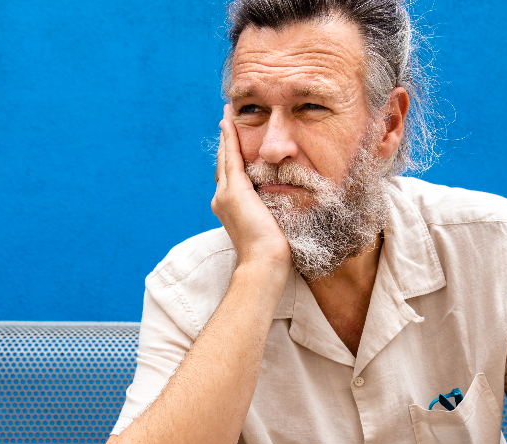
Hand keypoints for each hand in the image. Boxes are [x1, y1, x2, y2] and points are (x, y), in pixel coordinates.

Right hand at [211, 104, 291, 272]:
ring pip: (225, 158)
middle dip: (226, 143)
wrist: (264, 262)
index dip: (231, 159)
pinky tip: (229, 123)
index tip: (233, 144)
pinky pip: (231, 157)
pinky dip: (230, 139)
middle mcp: (222, 199)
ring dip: (226, 136)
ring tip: (226, 117)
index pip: (231, 177)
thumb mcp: (271, 225)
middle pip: (224, 164)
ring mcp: (225, 194)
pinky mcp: (234, 190)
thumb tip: (284, 205)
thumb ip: (271, 211)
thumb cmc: (273, 252)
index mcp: (230, 208)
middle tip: (226, 122)